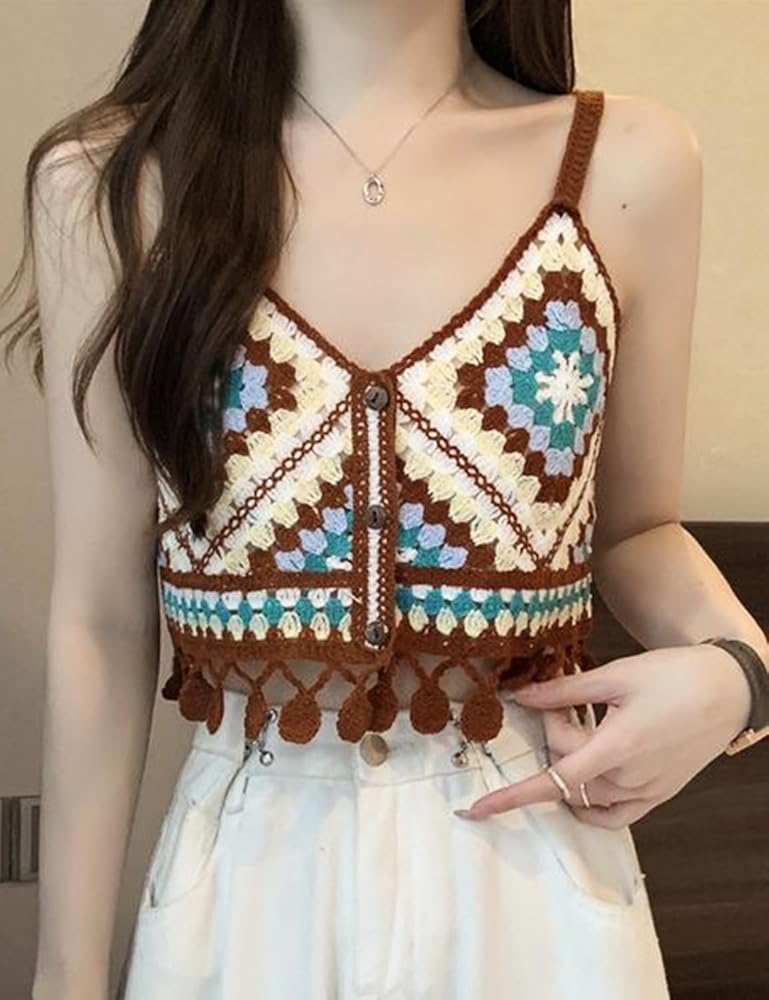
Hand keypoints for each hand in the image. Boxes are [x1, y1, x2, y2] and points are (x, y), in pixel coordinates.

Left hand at [459, 643, 752, 826]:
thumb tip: (520, 697)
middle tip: (566, 698)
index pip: (553, 781)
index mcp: (617, 748)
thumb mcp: (614, 675)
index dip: (511, 796)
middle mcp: (630, 779)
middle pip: (567, 772)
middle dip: (555, 734)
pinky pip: (613, 815)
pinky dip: (590, 802)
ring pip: (585, 792)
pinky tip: (585, 775)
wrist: (727, 688)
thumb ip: (563, 691)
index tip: (476, 809)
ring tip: (584, 722)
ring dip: (572, 762)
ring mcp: (646, 792)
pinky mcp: (658, 796)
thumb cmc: (674, 676)